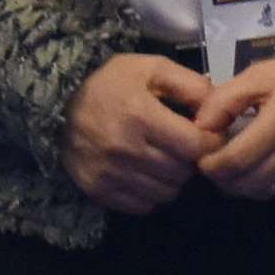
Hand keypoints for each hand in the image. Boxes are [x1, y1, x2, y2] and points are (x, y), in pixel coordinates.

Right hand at [65, 50, 217, 216]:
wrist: (56, 106)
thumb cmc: (110, 84)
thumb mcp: (150, 68)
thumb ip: (189, 84)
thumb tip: (217, 110)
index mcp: (139, 115)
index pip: (195, 146)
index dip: (210, 142)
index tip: (207, 135)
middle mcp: (124, 148)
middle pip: (183, 171)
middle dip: (190, 160)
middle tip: (183, 146)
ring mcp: (109, 173)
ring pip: (166, 193)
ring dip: (172, 178)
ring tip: (164, 159)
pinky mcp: (98, 191)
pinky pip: (143, 206)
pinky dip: (151, 193)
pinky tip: (146, 173)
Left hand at [189, 53, 274, 200]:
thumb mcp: (259, 77)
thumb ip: (224, 99)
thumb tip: (200, 127)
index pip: (235, 161)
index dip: (212, 166)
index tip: (203, 161)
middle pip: (248, 183)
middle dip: (225, 179)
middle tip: (219, 166)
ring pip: (266, 192)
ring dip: (247, 183)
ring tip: (244, 165)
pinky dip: (272, 185)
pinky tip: (271, 166)